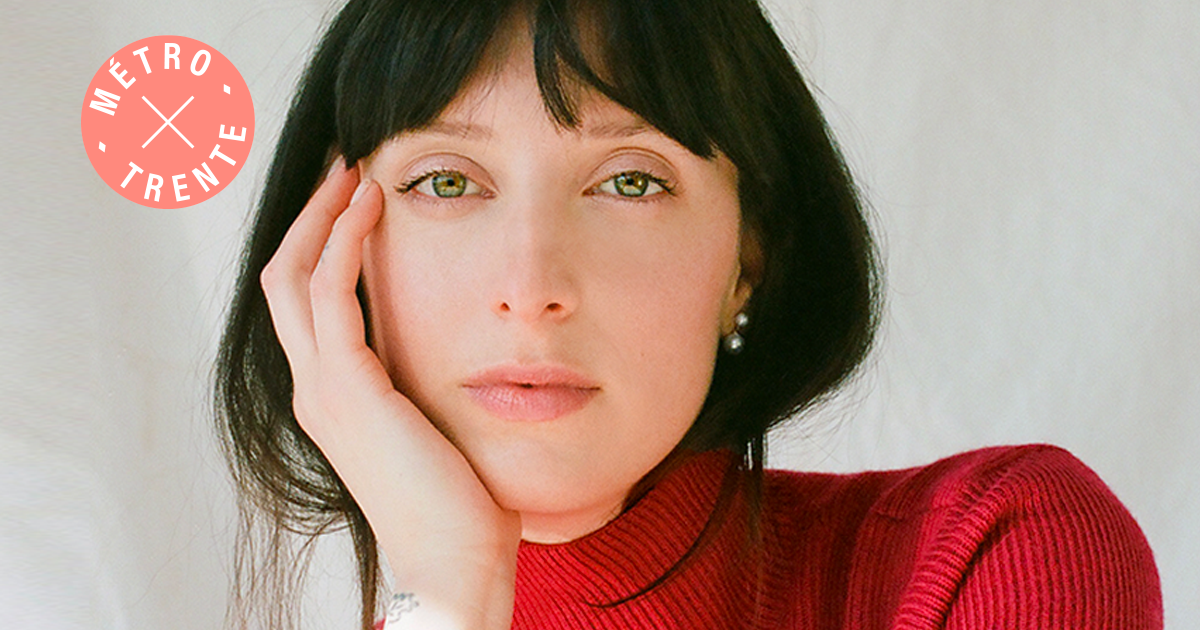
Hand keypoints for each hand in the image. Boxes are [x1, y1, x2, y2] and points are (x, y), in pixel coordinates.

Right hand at [259, 158, 520, 628]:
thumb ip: (421, 379)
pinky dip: (346, 239)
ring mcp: (323, 388)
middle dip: (311, 216)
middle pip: (283, 277)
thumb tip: (454, 342)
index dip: (320, 243)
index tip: (355, 197)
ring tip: (358, 169)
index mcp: (331, 395)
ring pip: (295, 274)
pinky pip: (333, 290)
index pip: (304, 301)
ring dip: (324, 214)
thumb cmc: (457, 500)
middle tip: (346, 165)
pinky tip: (375, 205)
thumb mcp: (432, 424)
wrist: (454, 561)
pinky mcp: (350, 387)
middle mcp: (313, 387)